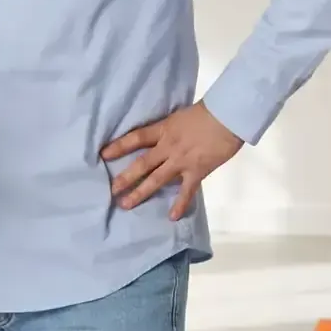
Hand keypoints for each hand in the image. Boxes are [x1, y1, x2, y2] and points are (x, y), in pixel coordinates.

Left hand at [101, 102, 243, 220]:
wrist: (228, 118)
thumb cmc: (206, 113)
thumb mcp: (179, 117)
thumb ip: (168, 129)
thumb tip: (159, 138)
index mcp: (163, 130)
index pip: (136, 138)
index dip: (118, 146)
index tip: (103, 155)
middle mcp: (168, 147)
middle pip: (142, 164)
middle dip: (125, 178)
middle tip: (111, 190)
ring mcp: (181, 161)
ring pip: (156, 180)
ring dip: (141, 193)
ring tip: (126, 204)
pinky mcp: (196, 172)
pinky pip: (186, 191)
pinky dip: (179, 204)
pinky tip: (171, 216)